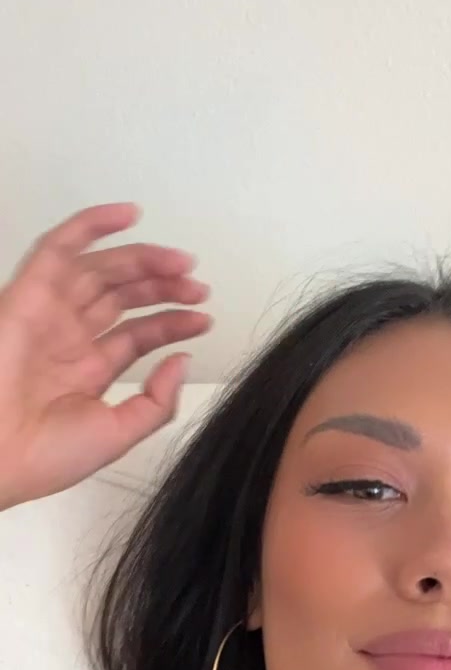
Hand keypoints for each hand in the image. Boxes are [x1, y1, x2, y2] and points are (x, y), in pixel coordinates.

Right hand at [0, 202, 211, 508]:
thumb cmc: (46, 455)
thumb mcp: (119, 433)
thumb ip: (157, 401)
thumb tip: (183, 359)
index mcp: (87, 370)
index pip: (137, 334)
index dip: (173, 322)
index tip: (205, 317)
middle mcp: (68, 338)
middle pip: (122, 296)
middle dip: (162, 286)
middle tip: (197, 284)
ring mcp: (48, 314)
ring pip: (100, 269)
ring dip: (142, 259)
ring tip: (181, 263)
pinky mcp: (27, 295)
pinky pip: (58, 247)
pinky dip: (91, 225)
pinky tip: (129, 215)